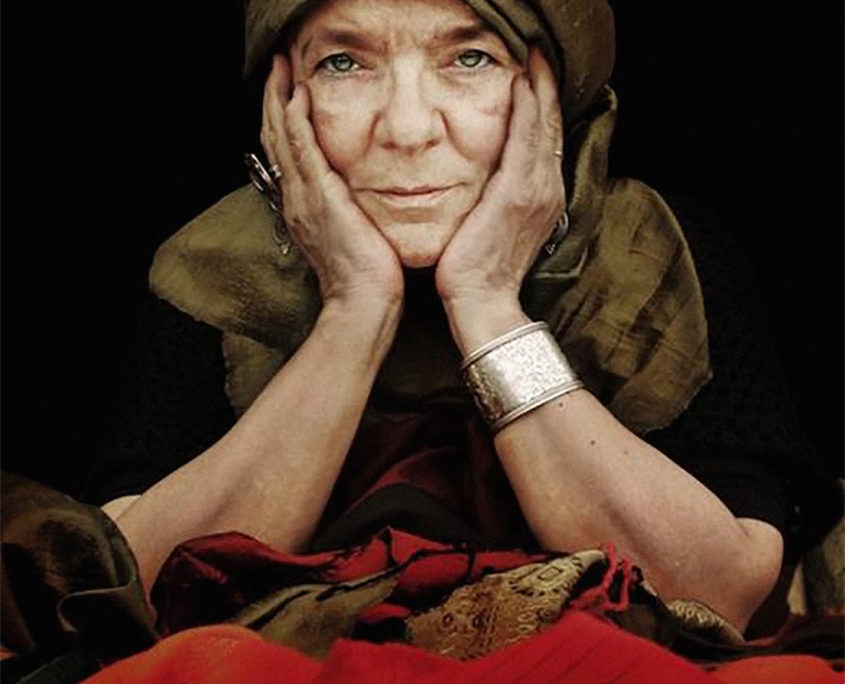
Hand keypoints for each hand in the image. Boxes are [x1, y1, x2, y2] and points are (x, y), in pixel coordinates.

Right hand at [262, 55, 402, 309]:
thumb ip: (348, 211)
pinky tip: (298, 95)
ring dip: (279, 98)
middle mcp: (297, 198)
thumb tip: (357, 195)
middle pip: (275, 138)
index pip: (287, 152)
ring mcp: (305, 197)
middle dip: (274, 98)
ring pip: (282, 137)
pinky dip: (296, 120)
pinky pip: (302, 150)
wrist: (363, 303)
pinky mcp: (321, 198)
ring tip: (280, 67)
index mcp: (304, 206)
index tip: (287, 88)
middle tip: (276, 65)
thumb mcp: (353, 236)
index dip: (281, 118)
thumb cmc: (365, 277)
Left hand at [435, 48, 564, 308]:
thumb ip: (497, 199)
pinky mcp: (517, 194)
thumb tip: (485, 181)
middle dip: (546, 85)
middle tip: (539, 51)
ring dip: (539, 86)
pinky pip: (526, 139)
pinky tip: (521, 81)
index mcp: (542, 196)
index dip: (543, 103)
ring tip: (534, 55)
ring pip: (543, 125)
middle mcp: (547, 189)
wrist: (482, 304)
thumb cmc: (480, 271)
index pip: (544, 138)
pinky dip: (527, 108)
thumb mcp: (493, 228)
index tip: (535, 73)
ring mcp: (536, 190)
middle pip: (550, 125)